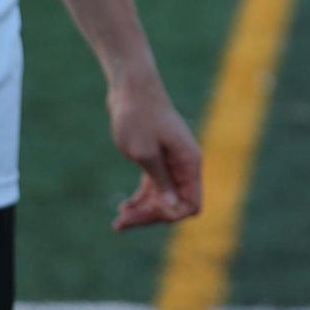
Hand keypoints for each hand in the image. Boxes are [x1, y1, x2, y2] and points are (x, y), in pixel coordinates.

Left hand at [109, 77, 202, 231]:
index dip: (170, 214)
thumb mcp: (145, 153)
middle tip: (121, 222)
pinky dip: (141, 200)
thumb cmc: (137, 116)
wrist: (130, 87)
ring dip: (143, 212)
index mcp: (188, 162)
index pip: (191, 204)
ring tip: (118, 221)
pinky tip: (123, 208)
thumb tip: (174, 207)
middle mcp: (184, 165)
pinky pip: (154, 188)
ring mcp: (172, 162)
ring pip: (163, 198)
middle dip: (150, 216)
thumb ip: (161, 182)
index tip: (145, 210)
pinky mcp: (158, 159)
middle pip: (175, 204)